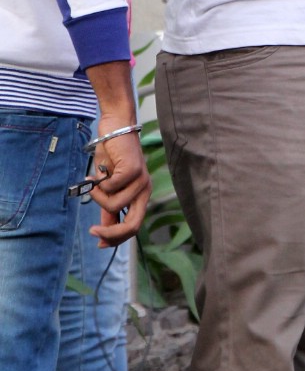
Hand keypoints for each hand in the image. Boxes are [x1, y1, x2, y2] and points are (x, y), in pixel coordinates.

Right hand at [87, 128, 150, 245]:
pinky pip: (111, 188)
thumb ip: (109, 208)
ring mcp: (142, 181)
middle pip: (133, 225)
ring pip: (115, 205)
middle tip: (92, 231)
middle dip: (111, 233)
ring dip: (97, 197)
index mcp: (140, 197)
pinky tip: (97, 173)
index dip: (117, 239)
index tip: (99, 242)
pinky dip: (99, 183)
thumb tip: (104, 233)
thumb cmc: (111, 157)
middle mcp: (145, 191)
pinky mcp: (134, 170)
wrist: (114, 128)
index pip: (134, 227)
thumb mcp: (107, 187)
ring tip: (92, 182)